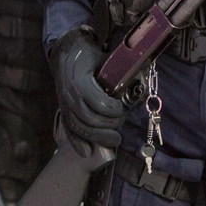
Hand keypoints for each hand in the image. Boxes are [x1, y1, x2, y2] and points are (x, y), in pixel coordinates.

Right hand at [51, 26, 124, 148]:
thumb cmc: (90, 56)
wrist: (66, 52)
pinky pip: (68, 130)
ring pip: (79, 127)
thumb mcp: (106, 60)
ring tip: (114, 139)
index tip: (122, 108)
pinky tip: (87, 152)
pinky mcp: (62, 110)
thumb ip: (120, 72)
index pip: (99, 104)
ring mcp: (64, 104)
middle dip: (109, 125)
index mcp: (80, 80)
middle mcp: (69, 94)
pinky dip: (77, 143)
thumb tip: (142, 82)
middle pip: (89, 119)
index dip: (114, 110)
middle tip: (121, 121)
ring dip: (98, 137)